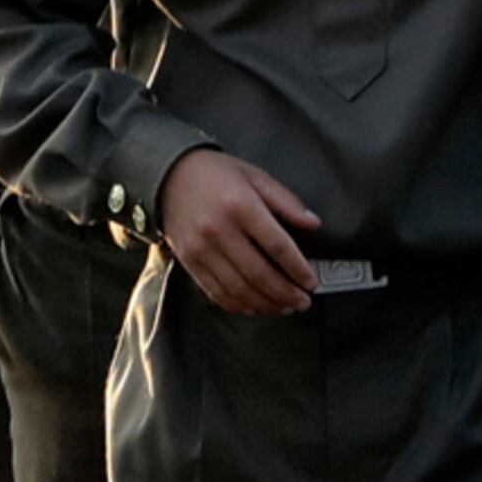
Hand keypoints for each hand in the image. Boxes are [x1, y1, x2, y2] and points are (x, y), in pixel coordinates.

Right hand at [158, 150, 320, 315]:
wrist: (168, 175)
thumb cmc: (215, 174)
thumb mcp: (255, 176)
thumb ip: (285, 201)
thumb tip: (313, 223)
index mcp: (241, 205)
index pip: (277, 246)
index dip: (298, 269)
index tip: (311, 282)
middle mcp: (218, 230)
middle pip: (259, 273)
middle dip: (285, 293)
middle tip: (303, 302)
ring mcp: (201, 248)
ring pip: (238, 288)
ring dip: (265, 303)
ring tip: (284, 307)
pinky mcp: (188, 260)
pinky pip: (215, 291)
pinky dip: (237, 304)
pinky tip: (253, 307)